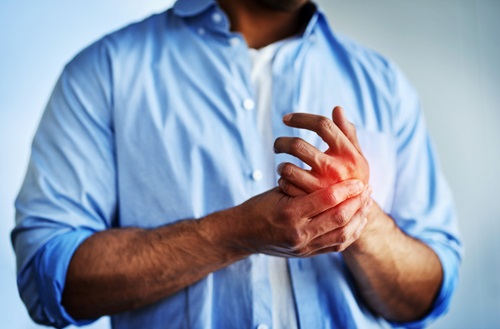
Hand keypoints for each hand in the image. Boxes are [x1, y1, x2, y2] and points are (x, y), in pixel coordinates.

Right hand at [233, 179, 370, 255]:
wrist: (242, 234)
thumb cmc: (258, 207)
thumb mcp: (278, 190)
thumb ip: (303, 185)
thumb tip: (331, 172)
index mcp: (290, 214)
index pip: (327, 200)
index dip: (346, 189)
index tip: (358, 180)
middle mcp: (299, 233)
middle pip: (339, 219)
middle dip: (358, 203)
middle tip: (368, 189)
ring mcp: (304, 247)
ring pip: (342, 235)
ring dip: (358, 218)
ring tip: (367, 203)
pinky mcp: (307, 254)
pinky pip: (336, 246)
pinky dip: (351, 232)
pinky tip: (358, 220)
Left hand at [274, 106, 368, 196]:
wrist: (356, 211)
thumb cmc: (353, 176)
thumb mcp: (356, 155)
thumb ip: (348, 133)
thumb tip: (337, 109)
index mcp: (348, 153)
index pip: (323, 125)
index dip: (302, 118)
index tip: (286, 119)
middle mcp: (335, 168)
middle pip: (298, 145)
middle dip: (282, 142)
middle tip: (277, 145)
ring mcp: (322, 186)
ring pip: (288, 168)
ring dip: (281, 164)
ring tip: (282, 166)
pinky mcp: (311, 202)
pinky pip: (286, 186)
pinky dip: (283, 180)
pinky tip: (285, 180)